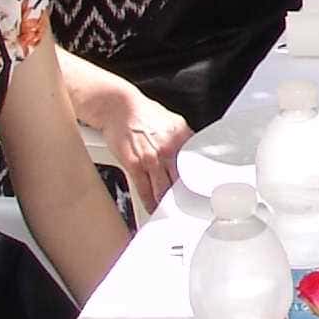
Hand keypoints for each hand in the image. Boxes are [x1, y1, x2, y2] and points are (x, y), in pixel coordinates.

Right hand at [88, 90, 189, 216]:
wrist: (118, 107)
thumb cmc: (141, 113)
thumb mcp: (172, 121)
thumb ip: (183, 139)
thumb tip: (192, 152)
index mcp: (181, 137)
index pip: (195, 165)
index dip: (197, 181)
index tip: (200, 192)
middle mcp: (168, 149)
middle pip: (180, 180)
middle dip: (184, 196)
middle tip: (188, 207)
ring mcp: (151, 159)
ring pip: (163, 189)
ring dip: (166, 203)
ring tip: (170, 212)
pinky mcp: (134, 165)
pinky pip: (144, 190)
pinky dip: (149, 202)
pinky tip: (152, 208)